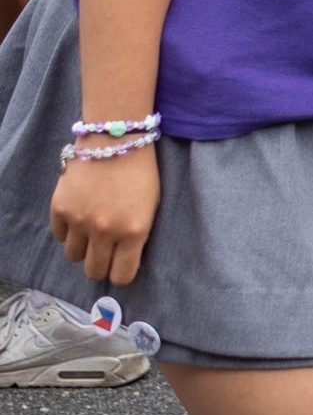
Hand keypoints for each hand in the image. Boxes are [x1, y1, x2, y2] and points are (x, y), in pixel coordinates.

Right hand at [50, 143, 160, 285]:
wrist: (116, 139)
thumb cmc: (141, 171)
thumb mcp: (150, 205)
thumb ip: (136, 235)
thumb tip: (123, 260)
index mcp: (134, 231)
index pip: (121, 275)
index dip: (120, 274)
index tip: (120, 266)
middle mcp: (105, 230)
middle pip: (94, 271)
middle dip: (100, 265)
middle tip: (104, 252)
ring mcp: (80, 220)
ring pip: (73, 256)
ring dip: (82, 247)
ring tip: (91, 230)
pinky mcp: (60, 209)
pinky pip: (59, 236)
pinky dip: (68, 230)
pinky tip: (79, 215)